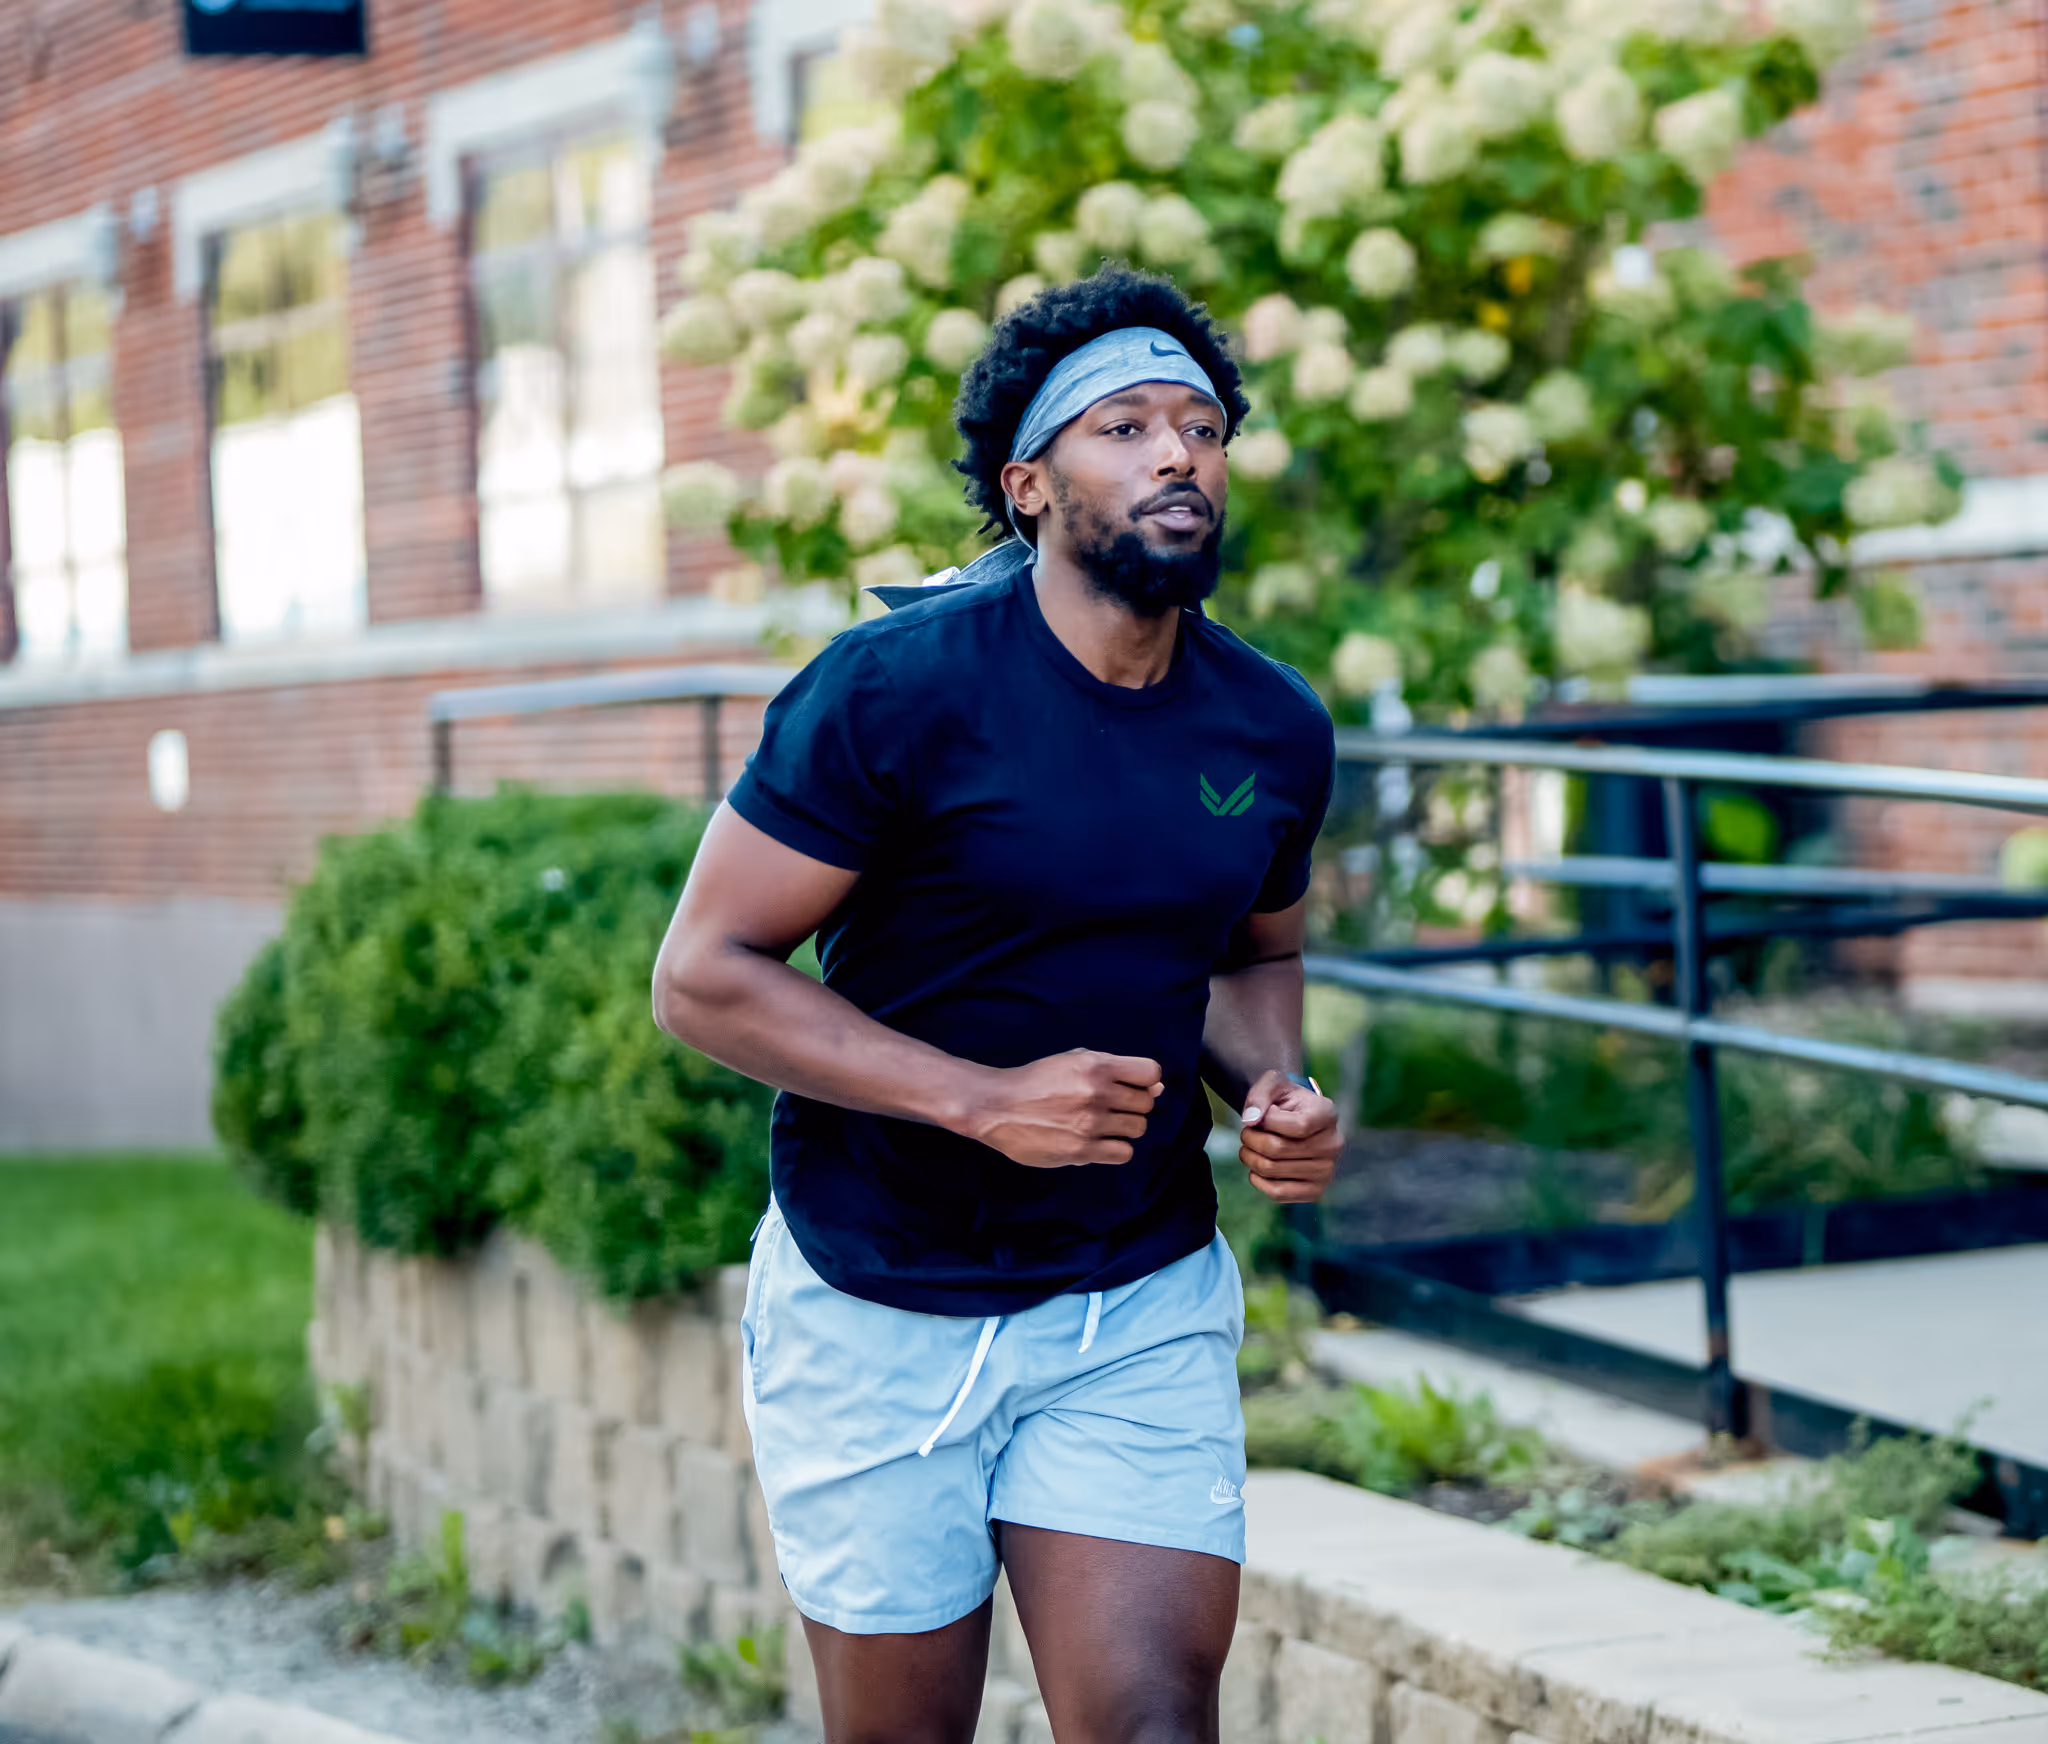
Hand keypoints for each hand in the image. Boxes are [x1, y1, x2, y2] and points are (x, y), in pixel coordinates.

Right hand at [967, 1050, 1163, 1168]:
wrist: (997, 1106)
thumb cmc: (1037, 1081)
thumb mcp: (1073, 1062)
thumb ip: (1115, 1071)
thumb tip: (1157, 1088)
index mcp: (1095, 1065)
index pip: (1151, 1073)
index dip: (1145, 1081)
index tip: (1130, 1087)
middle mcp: (1096, 1092)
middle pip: (1146, 1103)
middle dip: (1133, 1105)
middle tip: (1111, 1108)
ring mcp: (1090, 1123)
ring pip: (1138, 1128)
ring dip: (1124, 1127)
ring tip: (1103, 1125)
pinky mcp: (1081, 1150)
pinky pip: (1123, 1152)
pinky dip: (1115, 1148)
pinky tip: (1098, 1142)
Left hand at [1238, 1069, 1339, 1203]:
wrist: (1291, 1119)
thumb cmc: (1282, 1099)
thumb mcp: (1272, 1084)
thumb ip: (1260, 1094)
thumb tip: (1250, 1120)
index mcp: (1327, 1114)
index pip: (1297, 1126)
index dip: (1268, 1120)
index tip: (1261, 1114)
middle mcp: (1333, 1144)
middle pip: (1277, 1149)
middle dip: (1250, 1139)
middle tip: (1246, 1133)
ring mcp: (1326, 1170)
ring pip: (1272, 1170)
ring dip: (1249, 1157)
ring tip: (1249, 1146)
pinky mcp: (1315, 1191)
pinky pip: (1277, 1193)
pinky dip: (1257, 1180)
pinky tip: (1257, 1167)